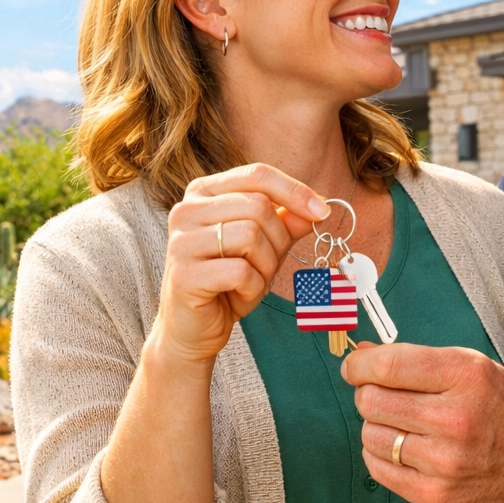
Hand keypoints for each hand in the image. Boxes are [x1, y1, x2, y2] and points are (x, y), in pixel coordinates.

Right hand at [154, 163, 329, 367]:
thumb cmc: (227, 282)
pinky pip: (240, 271)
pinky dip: (252, 288)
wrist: (192, 328)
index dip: (294, 190)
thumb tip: (318, 207)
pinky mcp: (184, 274)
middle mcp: (186, 210)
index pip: (257, 174)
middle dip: (278, 240)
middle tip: (269, 265)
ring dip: (266, 266)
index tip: (322, 212)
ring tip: (252, 280)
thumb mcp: (264, 247)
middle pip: (258, 206)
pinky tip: (239, 295)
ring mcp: (181, 242)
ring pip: (251, 236)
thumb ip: (286, 223)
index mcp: (203, 193)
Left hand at [342, 342, 503, 502]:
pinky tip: (403, 449)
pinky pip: (379, 469)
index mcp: (466, 376)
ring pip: (371, 435)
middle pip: (372, 401)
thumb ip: (415, 360)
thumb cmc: (503, 412)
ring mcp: (445, 462)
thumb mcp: (472, 369)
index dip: (359, 364)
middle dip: (369, 394)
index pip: (387, 366)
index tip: (354, 367)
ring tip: (402, 426)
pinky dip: (381, 456)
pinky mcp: (436, 495)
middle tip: (384, 397)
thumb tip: (361, 353)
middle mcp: (455, 419)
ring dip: (377, 427)